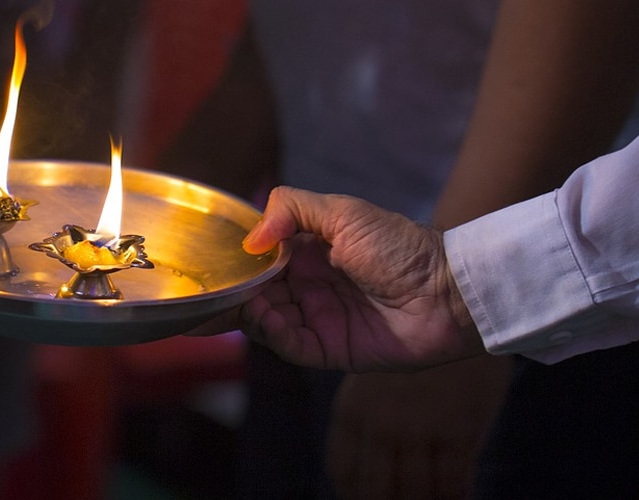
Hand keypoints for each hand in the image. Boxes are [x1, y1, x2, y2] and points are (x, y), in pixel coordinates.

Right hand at [187, 186, 484, 371]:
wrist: (447, 289)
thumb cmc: (401, 245)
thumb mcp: (344, 213)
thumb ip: (293, 210)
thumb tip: (252, 238)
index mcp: (310, 252)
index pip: (259, 260)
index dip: (233, 263)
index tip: (202, 262)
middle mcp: (309, 287)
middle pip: (255, 295)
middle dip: (225, 295)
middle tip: (192, 294)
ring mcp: (318, 319)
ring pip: (266, 321)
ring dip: (244, 312)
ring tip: (227, 301)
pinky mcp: (330, 350)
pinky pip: (290, 345)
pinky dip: (271, 332)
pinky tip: (262, 315)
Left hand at [326, 355, 510, 498]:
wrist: (454, 308)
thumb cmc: (410, 339)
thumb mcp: (370, 373)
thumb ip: (359, 415)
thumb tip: (350, 466)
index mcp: (352, 410)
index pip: (344, 469)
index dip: (351, 491)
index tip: (360, 497)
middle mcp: (381, 425)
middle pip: (374, 490)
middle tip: (396, 498)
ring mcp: (420, 429)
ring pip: (415, 491)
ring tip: (428, 497)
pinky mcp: (458, 430)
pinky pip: (454, 482)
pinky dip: (454, 496)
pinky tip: (457, 496)